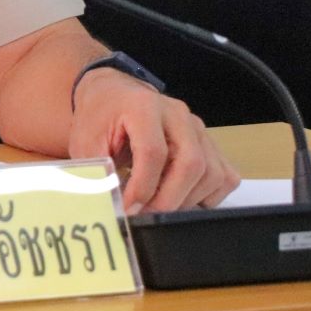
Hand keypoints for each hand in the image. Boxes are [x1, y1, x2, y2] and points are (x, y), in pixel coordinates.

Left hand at [69, 70, 239, 212]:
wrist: (114, 95)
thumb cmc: (99, 119)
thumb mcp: (86, 141)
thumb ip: (97, 172)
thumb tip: (111, 208)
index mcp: (143, 106)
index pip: (153, 151)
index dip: (143, 186)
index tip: (129, 208)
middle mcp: (178, 114)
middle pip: (190, 162)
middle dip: (169, 199)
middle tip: (146, 215)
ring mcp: (198, 128)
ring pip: (212, 172)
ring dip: (187, 200)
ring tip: (159, 207)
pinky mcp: (209, 142)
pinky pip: (225, 176)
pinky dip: (208, 196)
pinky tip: (181, 198)